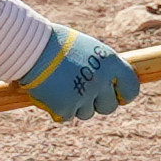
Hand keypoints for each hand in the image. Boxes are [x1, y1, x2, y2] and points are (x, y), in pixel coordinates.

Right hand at [12, 25, 141, 122]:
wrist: (29, 47)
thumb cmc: (56, 44)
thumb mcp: (87, 49)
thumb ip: (101, 67)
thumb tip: (112, 83)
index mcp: (110, 62)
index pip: (131, 88)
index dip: (124, 94)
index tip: (117, 96)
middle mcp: (101, 80)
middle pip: (108, 107)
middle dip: (97, 103)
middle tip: (82, 94)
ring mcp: (84, 96)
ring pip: (86, 113)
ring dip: (75, 105)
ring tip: (60, 86)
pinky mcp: (66, 108)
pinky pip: (66, 116)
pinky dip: (57, 109)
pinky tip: (49, 93)